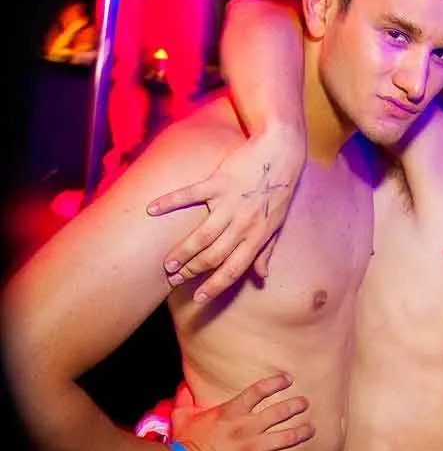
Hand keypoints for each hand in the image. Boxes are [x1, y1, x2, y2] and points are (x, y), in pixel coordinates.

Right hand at [147, 127, 305, 301]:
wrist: (282, 151)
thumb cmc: (279, 190)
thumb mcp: (278, 224)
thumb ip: (266, 250)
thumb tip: (262, 276)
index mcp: (258, 236)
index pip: (235, 269)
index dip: (216, 286)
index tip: (199, 299)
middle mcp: (244, 223)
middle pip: (214, 255)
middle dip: (192, 271)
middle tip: (173, 279)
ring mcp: (231, 202)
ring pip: (202, 235)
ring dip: (182, 251)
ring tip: (166, 263)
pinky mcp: (219, 181)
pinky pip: (190, 194)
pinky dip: (169, 202)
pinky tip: (151, 210)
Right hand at [170, 373, 314, 450]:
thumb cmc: (183, 444)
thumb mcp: (182, 416)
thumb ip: (186, 398)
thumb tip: (184, 386)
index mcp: (231, 412)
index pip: (259, 391)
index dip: (276, 382)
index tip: (288, 379)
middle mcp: (247, 427)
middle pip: (280, 412)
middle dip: (297, 406)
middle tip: (305, 403)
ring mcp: (253, 448)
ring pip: (287, 438)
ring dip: (302, 432)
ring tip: (311, 429)